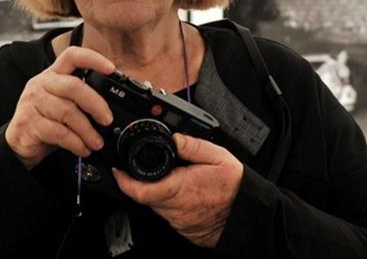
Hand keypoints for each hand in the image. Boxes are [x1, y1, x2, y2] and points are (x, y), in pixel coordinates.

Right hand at [4, 46, 114, 169]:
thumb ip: (81, 98)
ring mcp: (32, 102)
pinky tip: (83, 148)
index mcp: (53, 74)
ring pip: (68, 112)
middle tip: (107, 119)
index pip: (72, 56)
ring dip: (87, 131)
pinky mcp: (28, 122)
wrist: (19, 142)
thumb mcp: (62, 103)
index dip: (93, 59)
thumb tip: (110, 108)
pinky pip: (59, 132)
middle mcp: (41, 83)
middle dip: (96, 104)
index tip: (111, 68)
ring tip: (96, 142)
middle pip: (73, 86)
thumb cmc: (46, 120)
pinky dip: (76, 142)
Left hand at [113, 133, 242, 247]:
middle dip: (143, 181)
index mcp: (179, 188)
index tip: (119, 171)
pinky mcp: (185, 228)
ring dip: (158, 192)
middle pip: (146, 196)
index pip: (140, 189)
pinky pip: (169, 214)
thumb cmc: (234, 186)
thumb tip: (173, 137)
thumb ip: (192, 145)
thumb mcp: (217, 155)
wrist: (247, 213)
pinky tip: (185, 194)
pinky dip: (171, 203)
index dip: (124, 181)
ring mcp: (179, 220)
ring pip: (157, 206)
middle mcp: (176, 207)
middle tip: (152, 168)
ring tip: (175, 179)